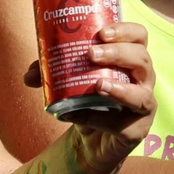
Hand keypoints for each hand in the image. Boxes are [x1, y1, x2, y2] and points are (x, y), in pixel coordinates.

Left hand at [60, 22, 156, 173]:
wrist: (95, 142)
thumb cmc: (88, 102)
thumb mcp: (69, 83)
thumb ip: (51, 75)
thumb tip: (29, 75)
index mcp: (132, 60)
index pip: (140, 37)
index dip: (126, 31)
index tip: (102, 32)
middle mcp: (144, 80)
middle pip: (142, 60)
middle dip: (119, 54)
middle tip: (91, 54)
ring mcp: (144, 106)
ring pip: (142, 95)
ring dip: (120, 89)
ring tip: (98, 85)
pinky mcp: (137, 130)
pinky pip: (119, 124)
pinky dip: (95, 118)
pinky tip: (73, 115)